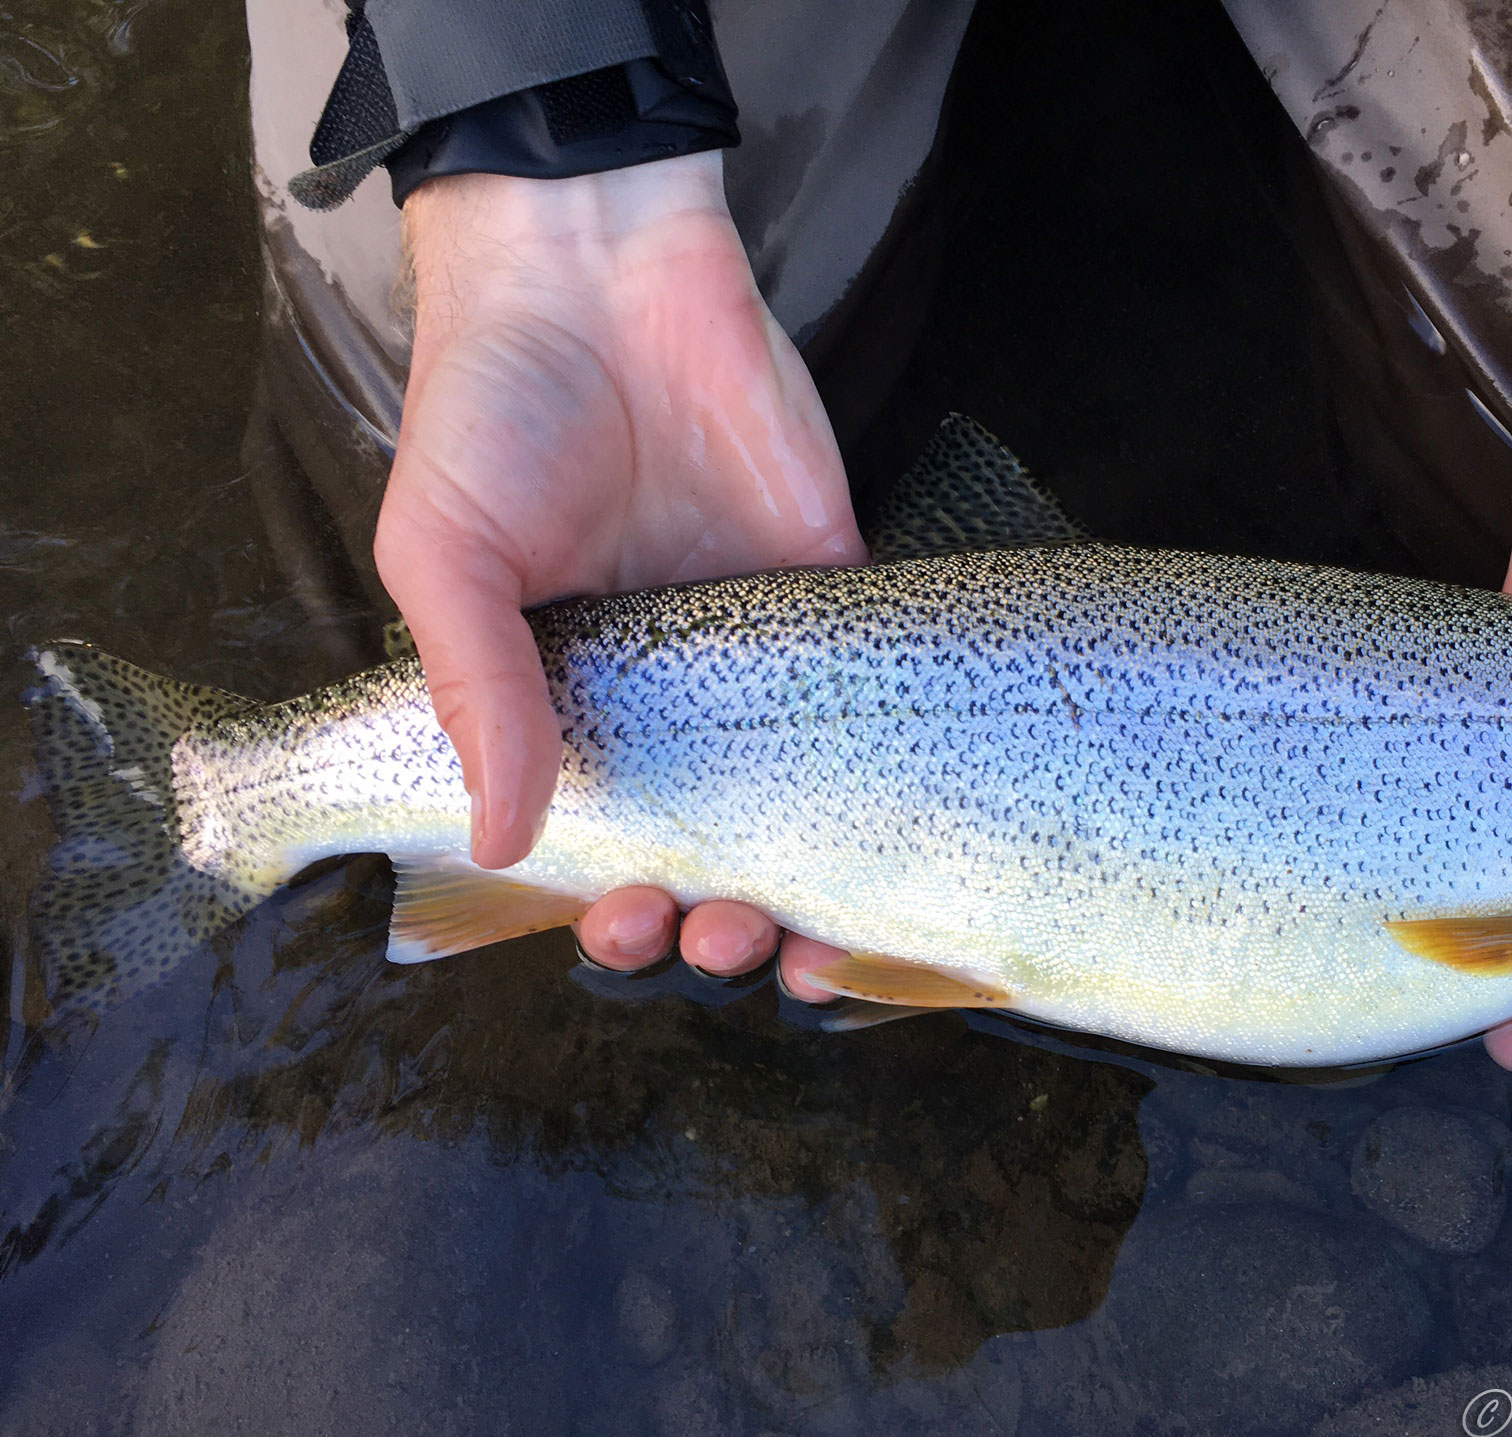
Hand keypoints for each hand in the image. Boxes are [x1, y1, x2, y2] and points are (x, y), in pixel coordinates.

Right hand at [374, 154, 859, 977]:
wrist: (598, 266)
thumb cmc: (493, 411)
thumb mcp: (445, 557)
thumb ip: (480, 691)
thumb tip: (501, 841)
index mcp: (575, 705)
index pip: (610, 840)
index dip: (621, 909)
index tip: (630, 922)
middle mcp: (678, 696)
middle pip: (719, 846)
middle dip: (720, 923)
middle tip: (717, 932)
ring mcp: (767, 647)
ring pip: (815, 803)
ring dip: (820, 886)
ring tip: (812, 937)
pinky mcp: (841, 583)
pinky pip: (887, 691)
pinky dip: (907, 767)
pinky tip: (907, 826)